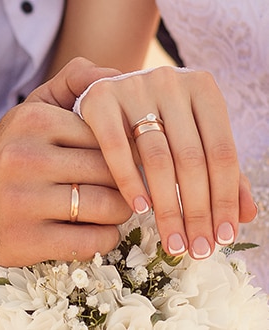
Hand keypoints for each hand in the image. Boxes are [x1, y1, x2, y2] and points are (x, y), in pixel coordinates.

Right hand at [0, 58, 131, 266]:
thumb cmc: (14, 154)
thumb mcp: (34, 109)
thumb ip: (74, 82)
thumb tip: (118, 75)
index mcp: (35, 121)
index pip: (108, 135)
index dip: (127, 151)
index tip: (132, 161)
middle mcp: (26, 158)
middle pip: (111, 171)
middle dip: (128, 182)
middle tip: (130, 187)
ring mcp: (23, 202)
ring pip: (107, 206)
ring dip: (121, 211)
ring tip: (116, 207)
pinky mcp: (26, 240)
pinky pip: (91, 241)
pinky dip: (107, 237)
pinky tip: (101, 230)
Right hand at [76, 66, 256, 258]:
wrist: (112, 91)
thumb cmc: (157, 117)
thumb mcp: (191, 134)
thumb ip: (219, 168)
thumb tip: (246, 214)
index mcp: (202, 88)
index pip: (223, 152)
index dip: (226, 198)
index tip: (223, 237)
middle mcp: (171, 82)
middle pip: (191, 158)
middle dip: (198, 211)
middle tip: (197, 249)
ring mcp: (134, 88)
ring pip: (157, 158)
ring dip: (167, 207)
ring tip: (174, 241)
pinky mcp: (101, 99)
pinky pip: (117, 148)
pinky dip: (130, 181)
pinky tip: (140, 210)